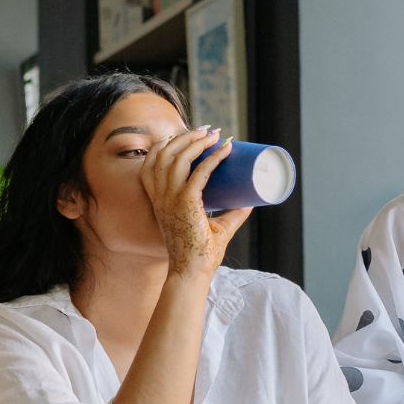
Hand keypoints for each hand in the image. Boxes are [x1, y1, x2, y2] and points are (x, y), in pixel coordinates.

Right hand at [140, 127, 251, 277]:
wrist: (193, 273)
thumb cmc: (200, 254)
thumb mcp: (216, 226)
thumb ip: (232, 213)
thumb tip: (252, 199)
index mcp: (159, 199)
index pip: (151, 163)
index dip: (167, 144)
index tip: (188, 135)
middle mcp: (161, 196)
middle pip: (165, 153)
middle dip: (186, 136)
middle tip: (209, 131)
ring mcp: (171, 199)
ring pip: (178, 157)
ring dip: (198, 141)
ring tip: (216, 135)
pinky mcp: (186, 204)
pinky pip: (199, 173)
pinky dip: (213, 158)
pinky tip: (225, 149)